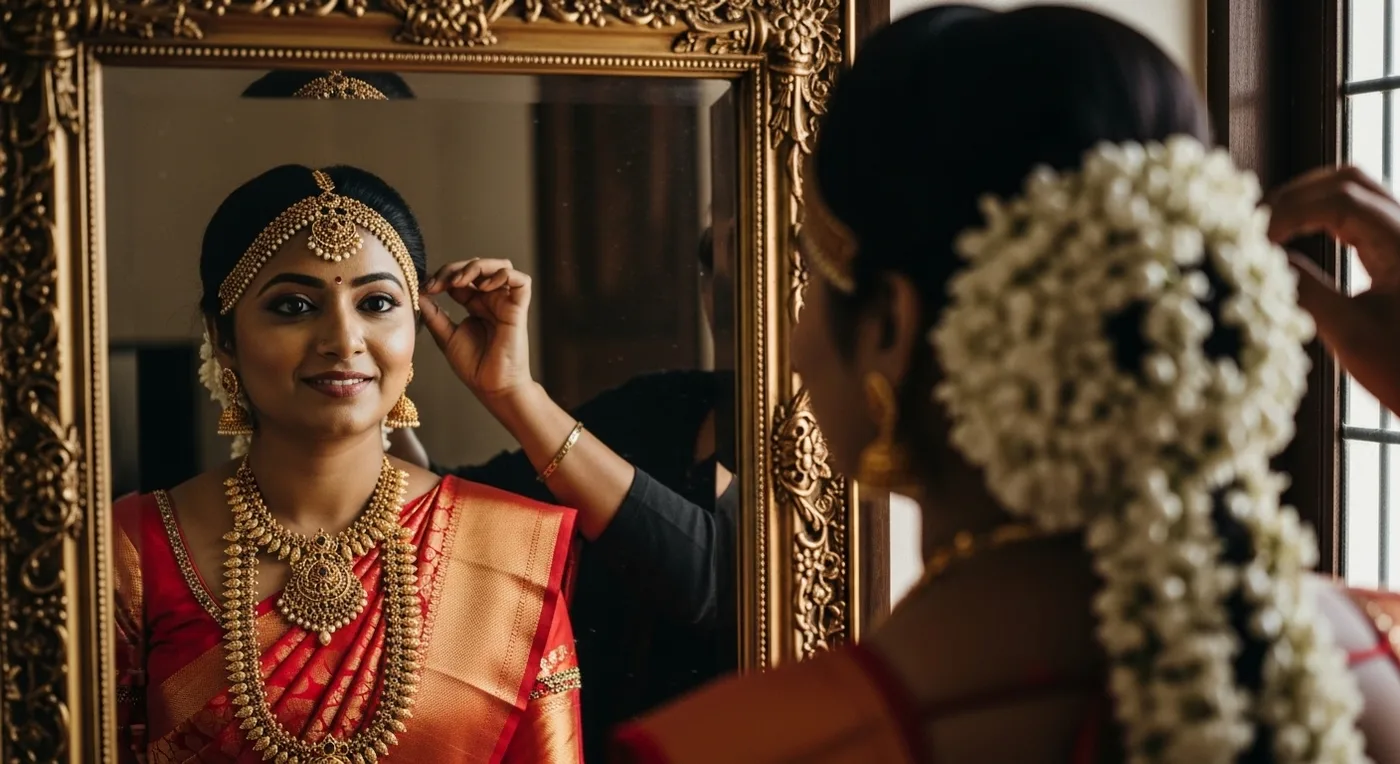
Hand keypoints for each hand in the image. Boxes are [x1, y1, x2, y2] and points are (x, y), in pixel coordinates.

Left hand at [419, 258, 534, 399]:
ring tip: (459, 281)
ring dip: (478, 266)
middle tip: (438, 284)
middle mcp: (492, 300)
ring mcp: (506, 303)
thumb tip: (420, 293)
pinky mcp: (519, 309)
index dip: (443, 275)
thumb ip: (434, 315)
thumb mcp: (446, 336)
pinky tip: (482, 287)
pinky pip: (521, 280)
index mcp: (476, 305)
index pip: (461, 276)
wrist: (492, 388)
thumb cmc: (474, 367)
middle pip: (478, 266)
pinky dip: (502, 275)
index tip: (426, 289)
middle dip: (455, 268)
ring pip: (501, 266)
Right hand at [1267, 165, 1399, 411]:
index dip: (1288, 213)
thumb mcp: (1351, 335)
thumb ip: (1305, 290)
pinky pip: (1362, 216)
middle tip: (1255, 229)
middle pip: (1348, 182)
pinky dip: (1324, 218)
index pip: (1340, 201)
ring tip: (1270, 230)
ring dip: (1308, 202)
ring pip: (1356, 193)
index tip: (1253, 241)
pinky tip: (1298, 240)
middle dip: (1294, 197)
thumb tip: (1262, 261)